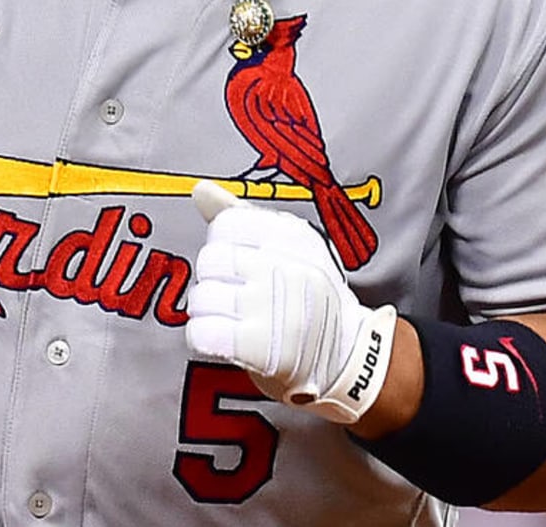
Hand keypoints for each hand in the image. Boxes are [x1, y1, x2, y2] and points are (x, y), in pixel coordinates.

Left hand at [186, 181, 397, 424]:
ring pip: (201, 298)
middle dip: (213, 281)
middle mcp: (286, 268)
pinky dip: (202, 338)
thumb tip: (201, 189)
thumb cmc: (308, 298)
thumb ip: (240, 216)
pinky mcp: (260, 349)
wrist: (344, 357)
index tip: (242, 266)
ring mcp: (273, 308)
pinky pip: (202, 333)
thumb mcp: (287, 247)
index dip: (224, 248)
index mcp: (293, 237)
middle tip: (236, 296)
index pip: (226, 226)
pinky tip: (222, 340)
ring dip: (207, 313)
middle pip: (210, 261)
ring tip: (232, 320)